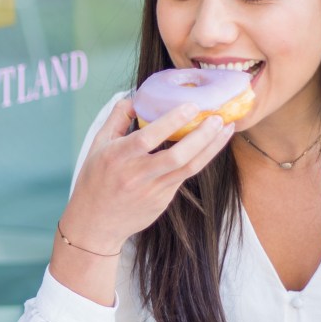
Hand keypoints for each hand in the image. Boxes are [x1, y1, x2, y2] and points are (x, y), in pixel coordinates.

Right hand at [61, 97, 234, 252]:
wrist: (94, 223)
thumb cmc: (94, 179)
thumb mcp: (96, 146)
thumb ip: (115, 119)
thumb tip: (134, 98)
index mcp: (117, 157)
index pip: (147, 138)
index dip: (171, 122)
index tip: (191, 106)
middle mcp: (136, 175)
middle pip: (176, 156)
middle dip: (202, 136)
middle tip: (218, 118)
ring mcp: (152, 190)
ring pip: (188, 168)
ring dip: (210, 147)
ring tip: (225, 129)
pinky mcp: (162, 201)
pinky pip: (184, 176)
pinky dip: (200, 159)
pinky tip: (210, 145)